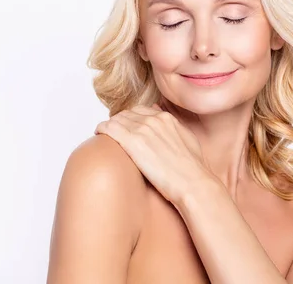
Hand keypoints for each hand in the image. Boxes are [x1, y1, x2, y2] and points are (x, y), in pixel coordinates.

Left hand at [94, 101, 212, 204]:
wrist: (193, 182)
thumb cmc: (193, 169)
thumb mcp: (188, 140)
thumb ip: (175, 128)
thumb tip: (165, 120)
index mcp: (167, 118)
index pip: (141, 110)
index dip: (131, 119)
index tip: (127, 128)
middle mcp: (154, 119)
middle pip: (127, 114)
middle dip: (119, 122)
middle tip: (113, 134)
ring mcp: (143, 129)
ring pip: (116, 119)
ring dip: (109, 126)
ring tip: (105, 136)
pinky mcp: (133, 142)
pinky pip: (109, 128)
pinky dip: (102, 129)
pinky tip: (99, 135)